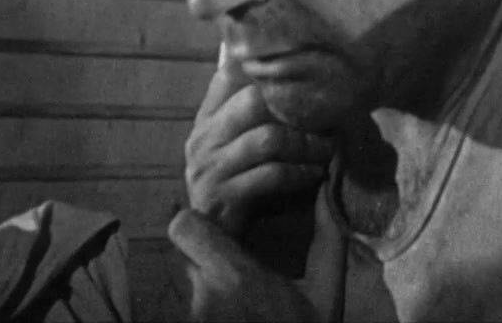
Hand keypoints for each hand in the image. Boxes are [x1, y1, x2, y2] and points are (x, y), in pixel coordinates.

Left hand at [168, 209, 317, 322]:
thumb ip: (328, 239)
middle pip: (175, 253)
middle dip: (195, 253)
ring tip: (226, 296)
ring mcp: (190, 319)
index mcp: (235, 276)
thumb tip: (327, 191)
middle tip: (222, 263)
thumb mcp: (325, 294)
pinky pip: (178, 306)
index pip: (183, 226)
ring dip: (193, 282)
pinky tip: (224, 314)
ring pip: (174, 281)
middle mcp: (202, 298)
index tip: (218, 230)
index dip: (195, 222)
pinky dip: (191, 304)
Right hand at [184, 52, 332, 235]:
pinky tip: (315, 174)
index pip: (230, 75)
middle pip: (253, 101)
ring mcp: (209, 168)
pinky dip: (300, 172)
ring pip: (268, 139)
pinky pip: (271, 175)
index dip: (267, 72)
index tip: (305, 78)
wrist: (215, 240)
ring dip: (306, 143)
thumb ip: (258, 114)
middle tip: (327, 116)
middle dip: (296, 109)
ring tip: (328, 148)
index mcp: (207, 119)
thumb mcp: (243, 145)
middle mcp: (203, 138)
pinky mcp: (222, 197)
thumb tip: (300, 79)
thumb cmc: (239, 185)